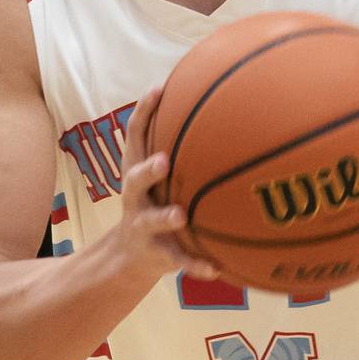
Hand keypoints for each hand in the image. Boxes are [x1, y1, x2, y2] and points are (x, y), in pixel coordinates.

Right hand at [114, 84, 220, 286]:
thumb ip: (183, 144)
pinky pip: (179, 260)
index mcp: (137, 172)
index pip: (135, 137)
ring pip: (152, 221)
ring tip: (180, 215)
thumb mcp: (161, 174)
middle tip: (163, 161)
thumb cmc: (156, 200)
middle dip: (147, 169)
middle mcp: (135, 197)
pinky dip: (196, 265)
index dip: (143, 112)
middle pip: (134, 179)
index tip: (158, 89)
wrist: (132, 256)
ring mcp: (144, 226)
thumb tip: (226, 100)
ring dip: (165, 217)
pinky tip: (217, 270)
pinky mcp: (159, 255)